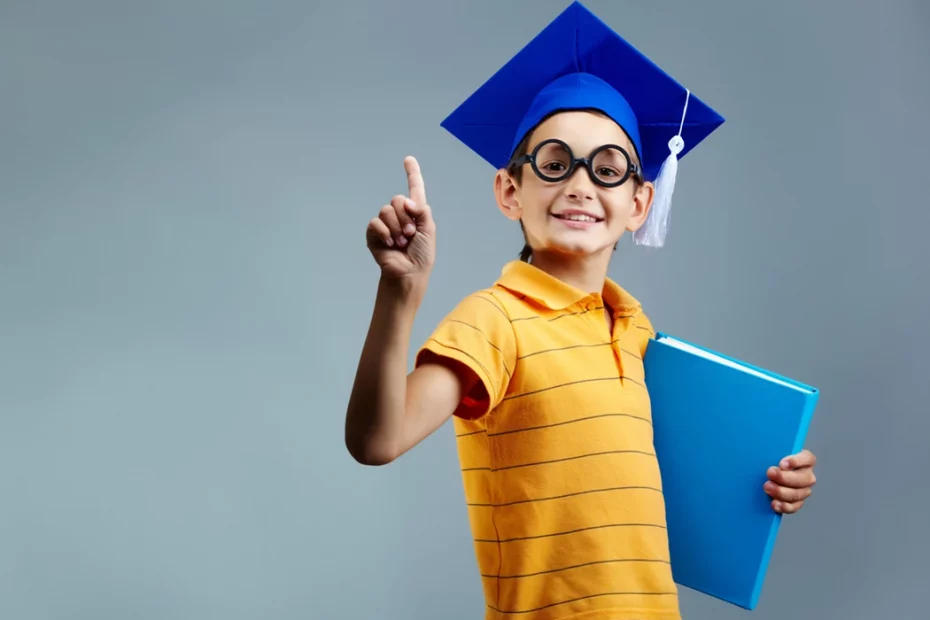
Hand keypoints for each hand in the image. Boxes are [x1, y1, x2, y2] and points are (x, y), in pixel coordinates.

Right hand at [366, 156, 435, 280]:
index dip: (412, 174)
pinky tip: (390, 244)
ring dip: (396, 228)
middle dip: (405, 218)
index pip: (414, 189)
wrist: (409, 273)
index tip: (408, 159)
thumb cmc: (421, 255)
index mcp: (416, 213)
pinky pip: (376, 223)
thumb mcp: (429, 230)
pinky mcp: (374, 233)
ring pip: (386, 210)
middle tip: (410, 235)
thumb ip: (421, 211)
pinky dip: (385, 233)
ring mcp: (386, 224)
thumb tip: (406, 201)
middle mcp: (400, 215)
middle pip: (396, 199)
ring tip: (401, 243)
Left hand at [765, 449, 816, 513]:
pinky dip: (784, 506)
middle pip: (804, 478)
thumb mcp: (771, 454)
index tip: (781, 463)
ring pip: (799, 494)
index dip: (796, 461)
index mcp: (804, 460)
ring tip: (767, 487)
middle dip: (785, 478)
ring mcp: (804, 490)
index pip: (808, 458)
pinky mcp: (797, 502)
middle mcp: (807, 475)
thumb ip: (773, 453)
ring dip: (782, 492)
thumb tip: (767, 451)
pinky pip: (794, 506)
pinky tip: (774, 503)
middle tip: (769, 473)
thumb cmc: (769, 461)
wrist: (764, 477)